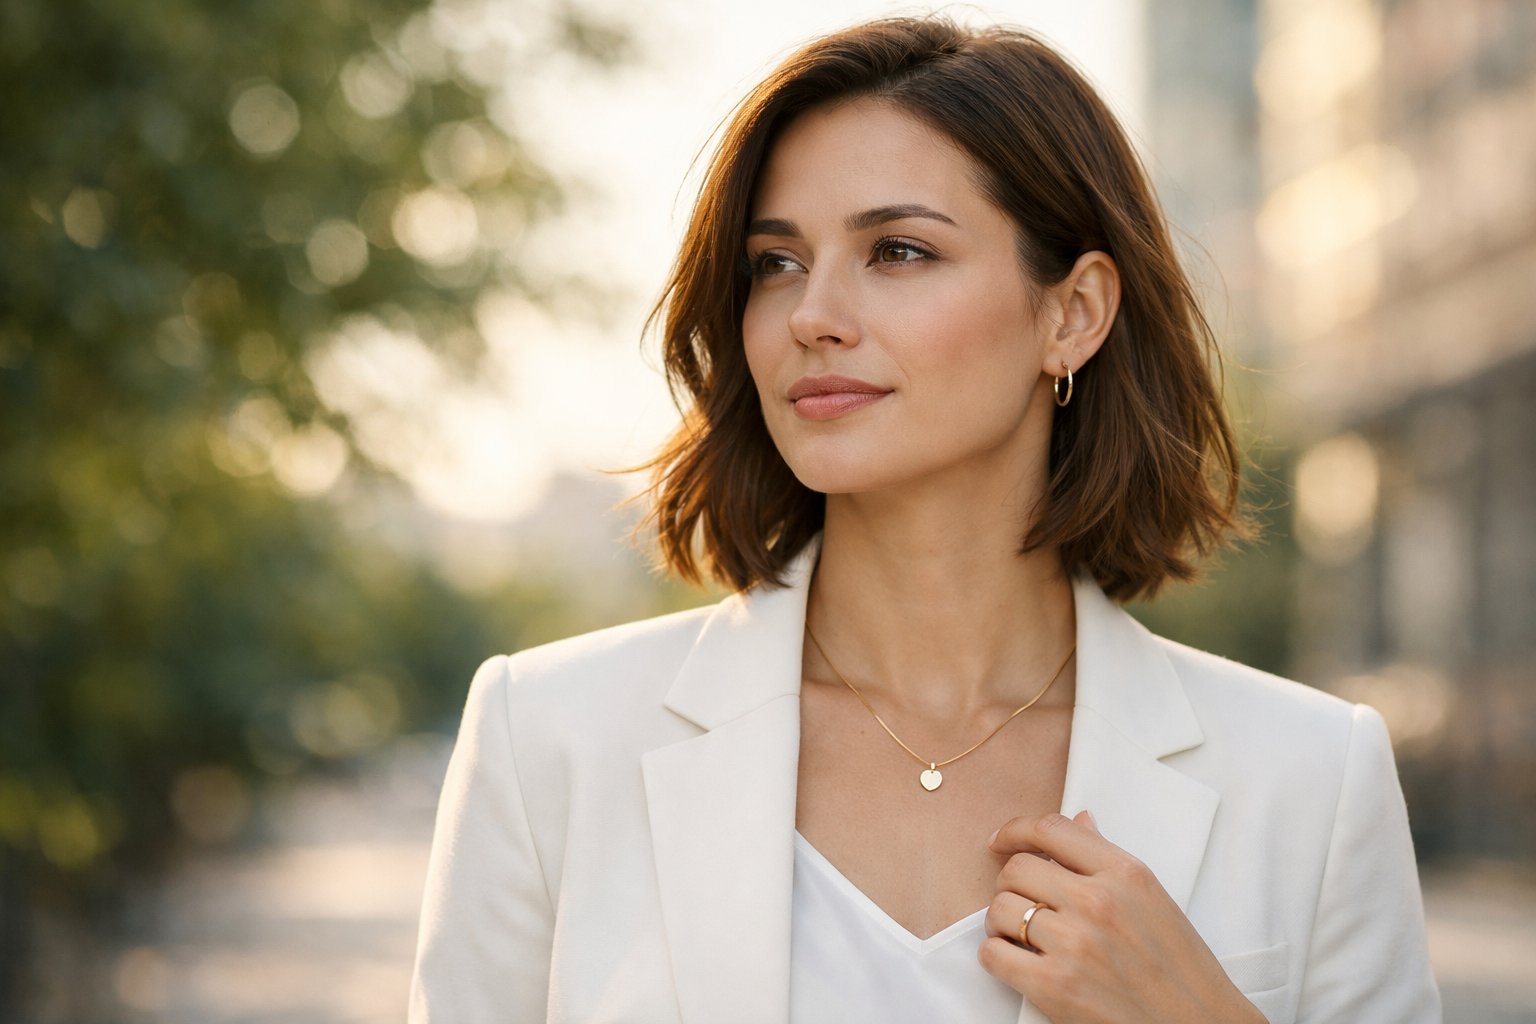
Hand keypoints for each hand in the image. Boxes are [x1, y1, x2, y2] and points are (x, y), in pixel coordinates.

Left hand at [978, 811, 1263, 1023]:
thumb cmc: (1181, 969)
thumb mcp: (1153, 899)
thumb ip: (1108, 859)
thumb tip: (1080, 822)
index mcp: (1126, 874)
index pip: (1052, 829)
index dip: (1016, 831)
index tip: (1002, 841)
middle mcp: (1098, 901)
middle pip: (1017, 868)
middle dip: (1011, 884)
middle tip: (1022, 902)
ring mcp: (1074, 943)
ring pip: (1000, 909)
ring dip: (1002, 922)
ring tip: (1021, 935)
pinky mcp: (1054, 985)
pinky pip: (994, 954)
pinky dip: (997, 957)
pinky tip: (1017, 962)